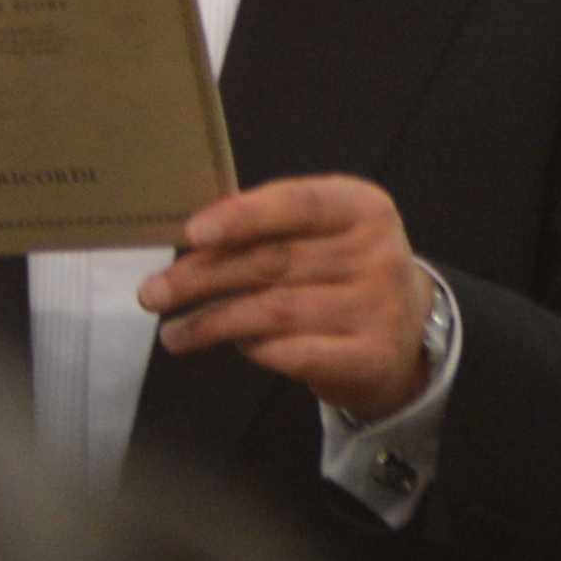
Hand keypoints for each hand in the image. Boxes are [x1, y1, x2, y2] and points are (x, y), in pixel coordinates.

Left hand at [142, 175, 431, 423]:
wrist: (406, 332)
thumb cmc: (345, 273)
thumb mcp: (324, 235)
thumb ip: (273, 229)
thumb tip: (194, 239)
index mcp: (363, 208)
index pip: (299, 204)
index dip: (244, 216)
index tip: (194, 232)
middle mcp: (377, 253)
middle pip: (275, 261)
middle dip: (205, 276)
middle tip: (153, 292)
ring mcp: (377, 307)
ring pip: (275, 311)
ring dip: (213, 322)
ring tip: (173, 331)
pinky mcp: (368, 357)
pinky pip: (293, 353)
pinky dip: (253, 350)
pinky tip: (226, 347)